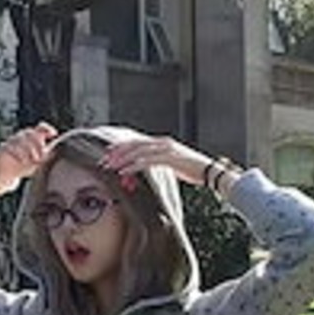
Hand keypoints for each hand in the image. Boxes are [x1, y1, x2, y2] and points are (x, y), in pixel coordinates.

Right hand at [0, 123, 57, 193]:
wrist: (6, 172)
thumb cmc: (24, 165)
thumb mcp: (37, 163)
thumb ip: (45, 157)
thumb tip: (55, 153)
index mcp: (32, 139)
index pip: (40, 128)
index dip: (47, 129)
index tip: (54, 134)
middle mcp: (22, 137)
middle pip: (30, 133)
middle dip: (38, 143)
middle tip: (42, 155)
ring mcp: (12, 141)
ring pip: (20, 139)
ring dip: (28, 149)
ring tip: (34, 160)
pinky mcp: (3, 148)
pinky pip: (10, 146)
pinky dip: (17, 153)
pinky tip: (22, 161)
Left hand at [98, 133, 212, 187]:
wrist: (210, 171)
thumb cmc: (193, 169)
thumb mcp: (172, 165)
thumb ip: (158, 164)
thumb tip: (146, 170)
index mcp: (162, 143)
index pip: (137, 142)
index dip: (121, 147)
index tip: (108, 154)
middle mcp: (162, 142)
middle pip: (134, 145)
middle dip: (117, 153)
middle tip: (103, 161)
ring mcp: (166, 149)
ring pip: (138, 152)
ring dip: (122, 159)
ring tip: (110, 166)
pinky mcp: (170, 158)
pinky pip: (147, 161)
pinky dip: (133, 166)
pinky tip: (124, 172)